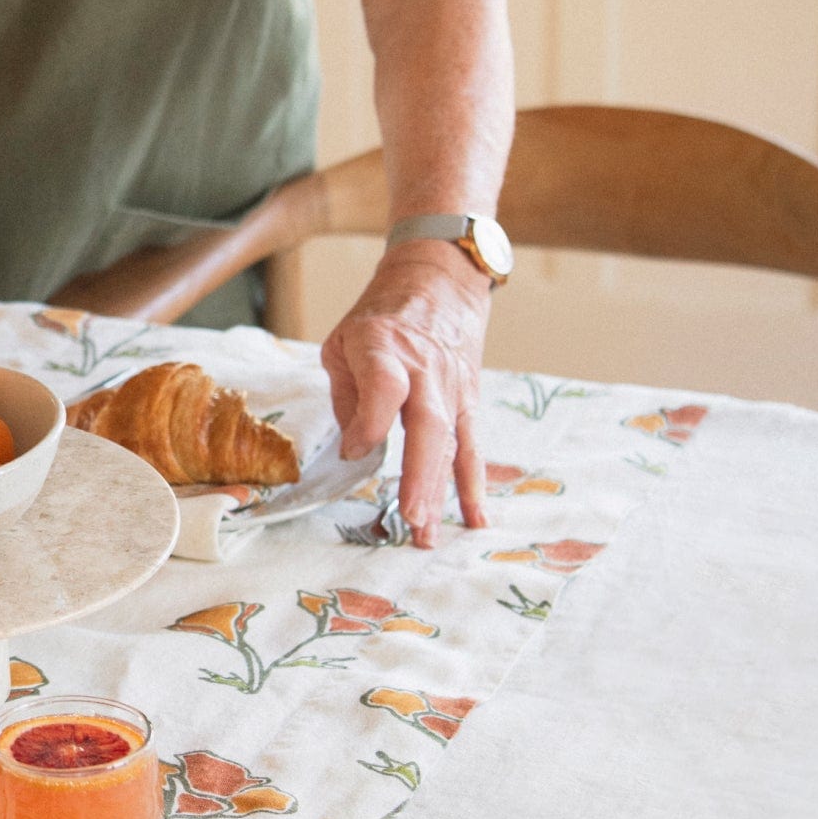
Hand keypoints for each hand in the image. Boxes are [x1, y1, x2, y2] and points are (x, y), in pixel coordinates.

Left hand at [320, 240, 492, 548]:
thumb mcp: (344, 341)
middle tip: (411, 518)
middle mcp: (425, 370)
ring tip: (428, 535)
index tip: (355, 450)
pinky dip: (472, 484)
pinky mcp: (467, 402)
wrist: (439, 283)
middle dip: (420, 475)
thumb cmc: (380, 316)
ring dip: (440, 491)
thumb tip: (355, 447)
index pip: (385, 385)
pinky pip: (471, 447)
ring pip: (450, 444)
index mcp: (385, 347)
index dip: (370, 421)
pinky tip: (473, 518)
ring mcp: (452, 389)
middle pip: (428, 425)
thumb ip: (348, 394)